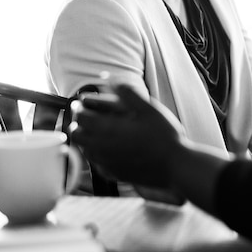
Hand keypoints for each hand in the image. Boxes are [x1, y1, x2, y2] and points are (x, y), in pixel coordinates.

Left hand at [70, 84, 185, 188]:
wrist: (175, 166)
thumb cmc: (164, 136)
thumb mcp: (149, 108)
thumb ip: (127, 92)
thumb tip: (109, 77)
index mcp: (108, 129)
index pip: (81, 116)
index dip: (80, 106)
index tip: (83, 101)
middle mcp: (101, 148)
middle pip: (76, 135)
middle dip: (78, 123)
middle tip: (87, 115)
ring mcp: (106, 163)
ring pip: (84, 150)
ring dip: (86, 138)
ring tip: (97, 130)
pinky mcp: (114, 174)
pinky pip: (96, 164)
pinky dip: (97, 154)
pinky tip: (108, 149)